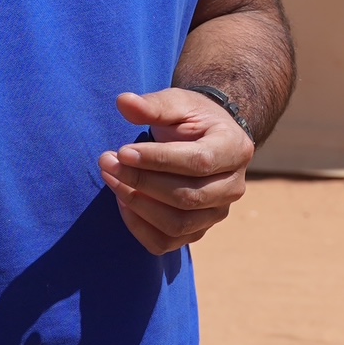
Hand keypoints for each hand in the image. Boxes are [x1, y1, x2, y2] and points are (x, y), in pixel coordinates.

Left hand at [98, 88, 253, 254]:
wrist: (206, 139)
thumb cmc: (192, 119)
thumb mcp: (178, 103)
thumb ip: (154, 104)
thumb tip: (123, 102)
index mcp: (236, 149)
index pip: (199, 162)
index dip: (158, 160)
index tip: (123, 151)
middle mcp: (234, 187)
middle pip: (187, 197)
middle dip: (142, 182)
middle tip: (108, 162)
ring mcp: (218, 213)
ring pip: (177, 224)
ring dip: (137, 205)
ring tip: (112, 180)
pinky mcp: (198, 231)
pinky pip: (165, 242)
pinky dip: (138, 227)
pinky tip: (122, 201)